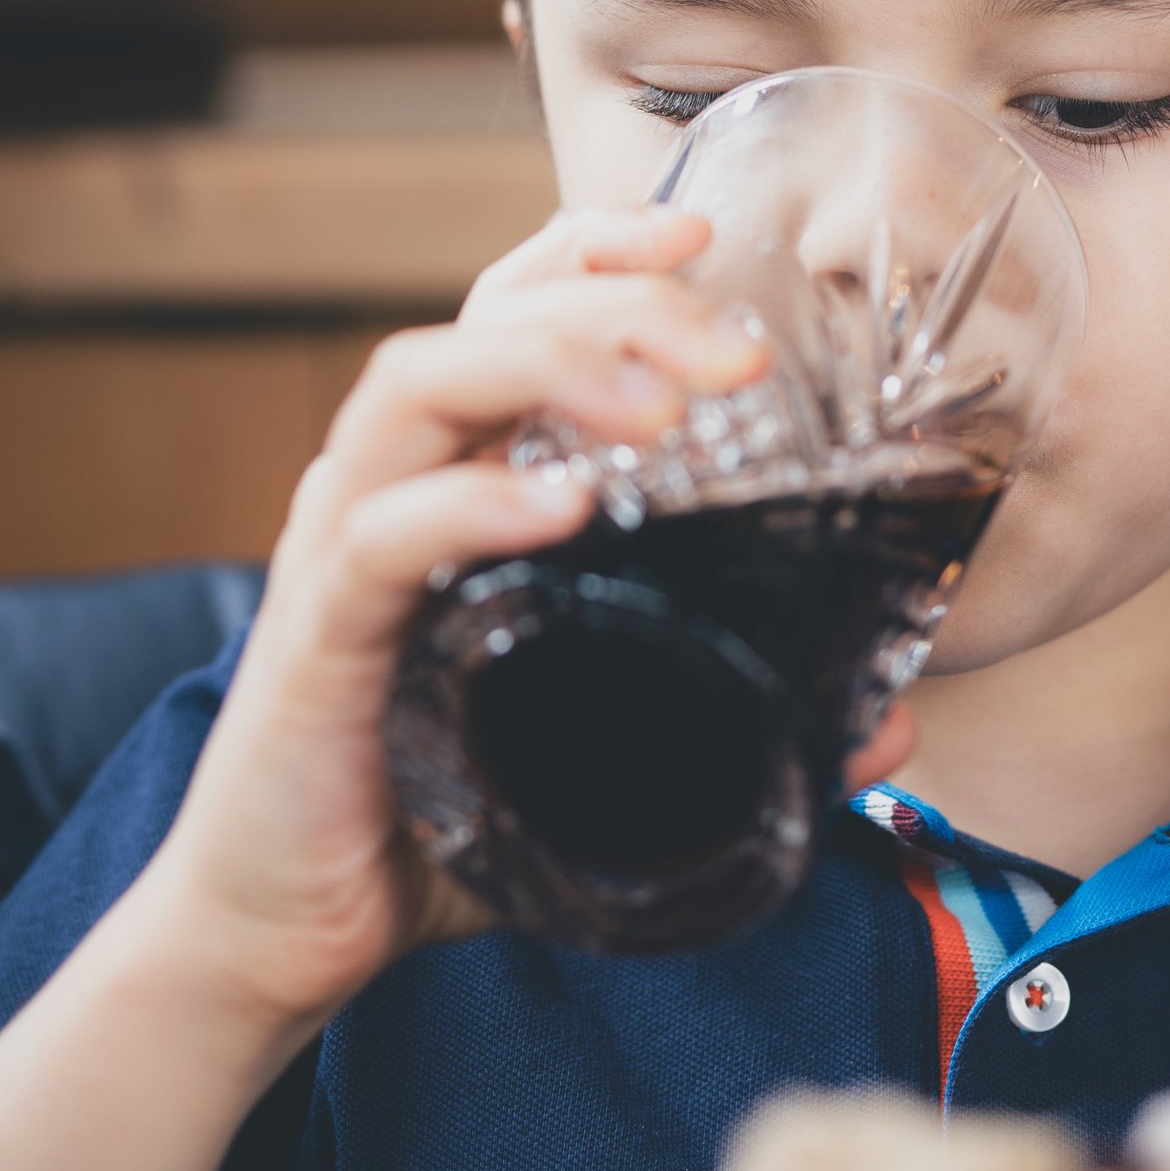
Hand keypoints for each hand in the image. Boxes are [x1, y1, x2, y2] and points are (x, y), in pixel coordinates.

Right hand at [121, 207, 767, 1036]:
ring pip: (419, 386)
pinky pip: (377, 537)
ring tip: (657, 405)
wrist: (281, 934)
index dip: (601, 252)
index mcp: (456, 479)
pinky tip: (553, 505)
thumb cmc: (432, 820)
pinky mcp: (313, 638)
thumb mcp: (602, 757)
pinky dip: (468, 504)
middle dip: (618, 304)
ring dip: (545, 367)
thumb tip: (888, 726)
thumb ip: (736, 727)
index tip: (707, 236)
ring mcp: (343, 550)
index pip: (515, 308)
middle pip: (486, 319)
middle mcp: (391, 484)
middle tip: (738, 352)